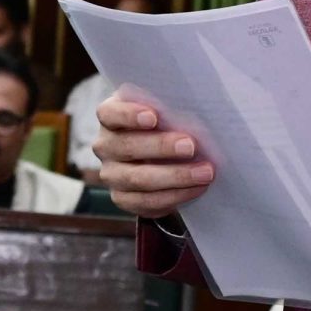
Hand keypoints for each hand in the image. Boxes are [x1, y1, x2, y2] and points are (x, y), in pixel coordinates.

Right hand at [92, 95, 214, 218]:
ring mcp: (111, 174)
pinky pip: (147, 201)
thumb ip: (173, 109)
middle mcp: (105, 145)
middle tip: (191, 146)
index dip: (129, 115)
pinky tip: (198, 188)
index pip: (110, 113)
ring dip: (175, 176)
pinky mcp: (123, 198)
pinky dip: (176, 195)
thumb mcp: (167, 112)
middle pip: (126, 146)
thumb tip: (202, 112)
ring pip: (138, 178)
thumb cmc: (167, 124)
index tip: (153, 117)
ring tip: (205, 172)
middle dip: (161, 146)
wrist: (165, 158)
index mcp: (111, 116)